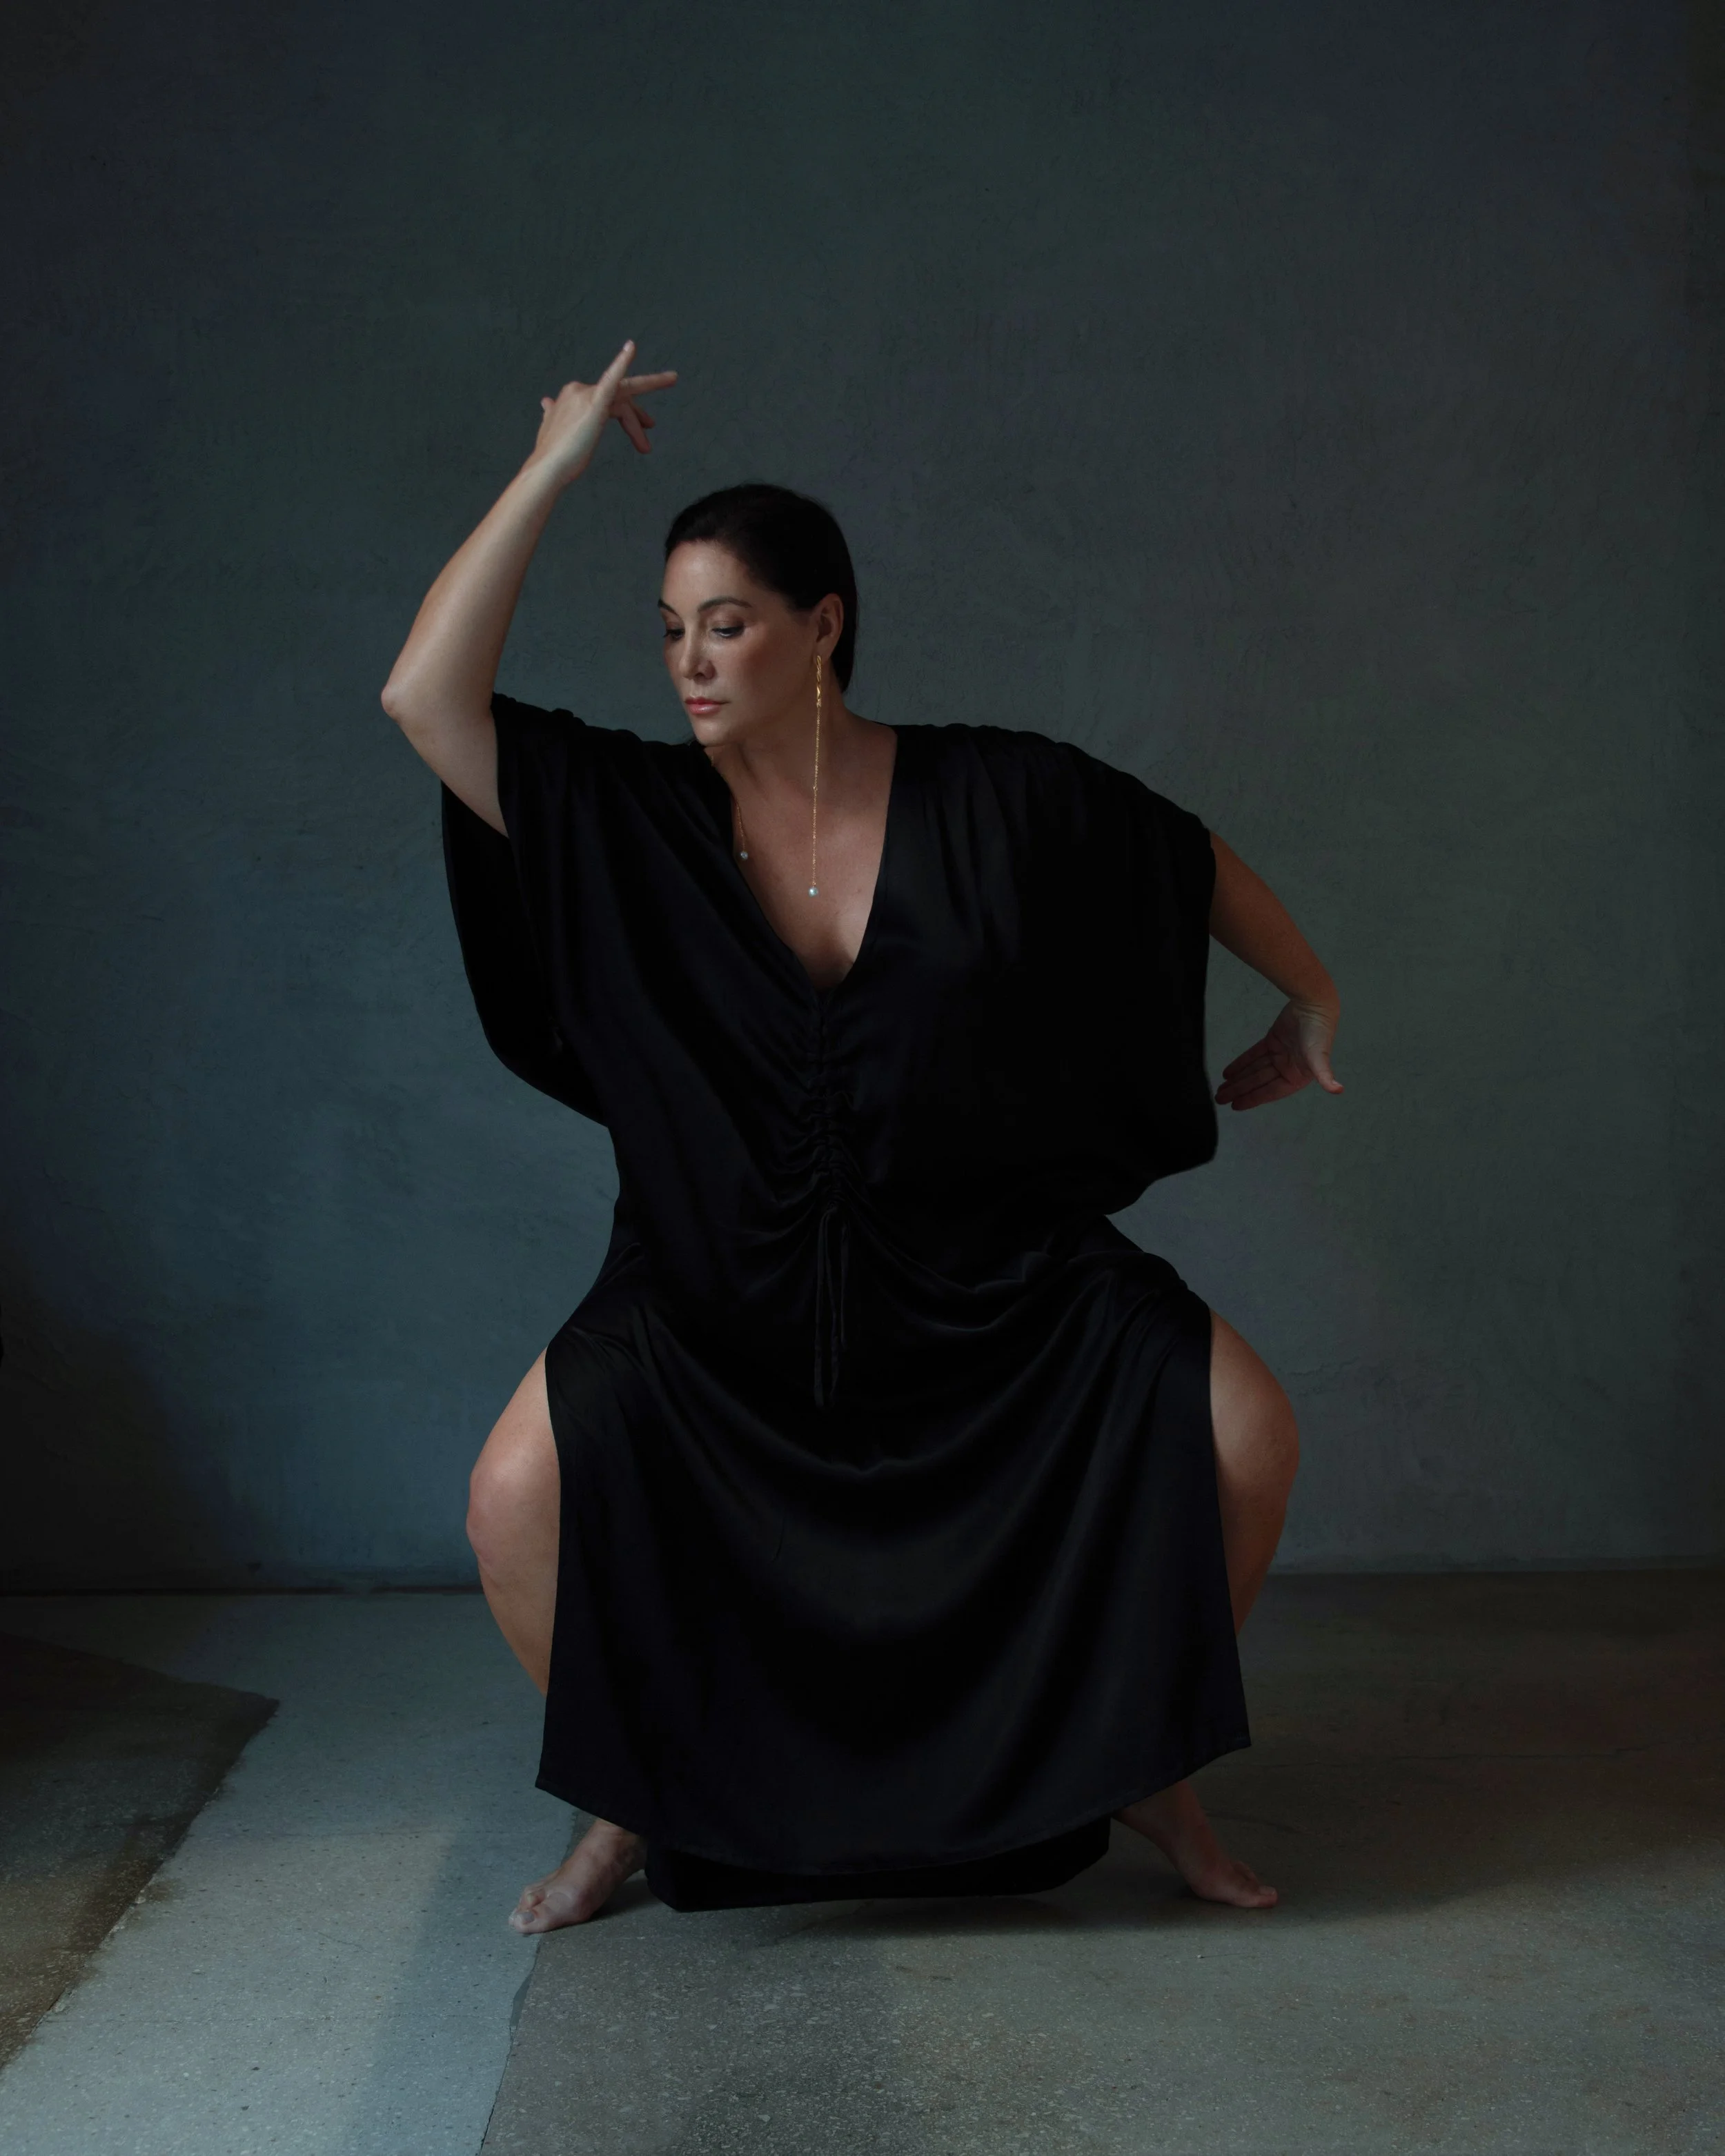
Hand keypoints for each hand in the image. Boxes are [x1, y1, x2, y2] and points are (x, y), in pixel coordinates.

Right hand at [526, 342, 676, 485]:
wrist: (548, 467)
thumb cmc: (553, 456)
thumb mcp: (553, 429)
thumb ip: (553, 414)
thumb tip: (545, 402)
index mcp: (572, 395)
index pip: (607, 400)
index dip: (627, 415)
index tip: (638, 431)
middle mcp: (578, 390)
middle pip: (618, 398)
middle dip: (636, 414)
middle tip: (650, 426)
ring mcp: (586, 395)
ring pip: (623, 403)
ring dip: (636, 424)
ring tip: (645, 448)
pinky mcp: (595, 402)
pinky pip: (612, 377)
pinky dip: (622, 361)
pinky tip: (631, 347)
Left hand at [1215, 999, 1342, 1111]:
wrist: (1315, 1004)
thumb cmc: (1320, 1033)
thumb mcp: (1320, 1057)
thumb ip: (1325, 1075)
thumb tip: (1338, 1090)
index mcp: (1297, 1076)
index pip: (1270, 1091)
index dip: (1253, 1099)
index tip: (1236, 1106)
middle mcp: (1287, 1068)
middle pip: (1258, 1082)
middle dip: (1239, 1090)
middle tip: (1219, 1098)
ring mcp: (1279, 1055)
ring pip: (1253, 1069)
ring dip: (1237, 1078)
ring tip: (1221, 1088)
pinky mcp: (1272, 1041)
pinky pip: (1253, 1055)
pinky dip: (1241, 1063)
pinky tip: (1228, 1072)